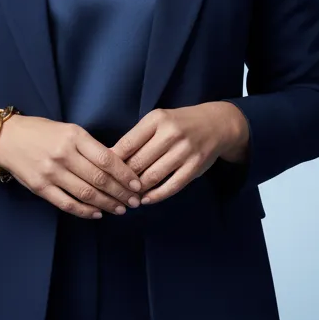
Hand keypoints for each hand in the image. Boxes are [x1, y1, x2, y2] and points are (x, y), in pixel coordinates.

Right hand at [0, 114, 143, 218]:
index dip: (125, 175)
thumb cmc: (41, 132)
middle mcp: (63, 154)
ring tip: (120, 209)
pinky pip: (67, 204)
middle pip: (99, 179)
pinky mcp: (40, 188)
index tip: (138, 184)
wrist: (6, 139)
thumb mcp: (68, 130)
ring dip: (107, 204)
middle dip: (121, 193)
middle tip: (135, 201)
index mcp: (74, 136)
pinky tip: (97, 213)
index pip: (107, 159)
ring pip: (86, 193)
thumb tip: (117, 167)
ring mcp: (51, 172)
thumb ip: (89, 147)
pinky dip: (85, 211)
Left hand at [109, 102, 249, 204]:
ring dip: (137, 190)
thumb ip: (137, 138)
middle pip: (138, 162)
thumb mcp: (157, 121)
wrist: (216, 124)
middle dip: (123, 179)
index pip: (127, 144)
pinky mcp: (195, 166)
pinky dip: (156, 196)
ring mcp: (184, 150)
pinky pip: (172, 185)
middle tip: (112, 190)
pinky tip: (146, 200)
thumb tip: (110, 159)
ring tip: (127, 197)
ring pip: (153, 176)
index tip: (102, 173)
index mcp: (156, 119)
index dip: (112, 162)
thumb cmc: (178, 124)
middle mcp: (170, 133)